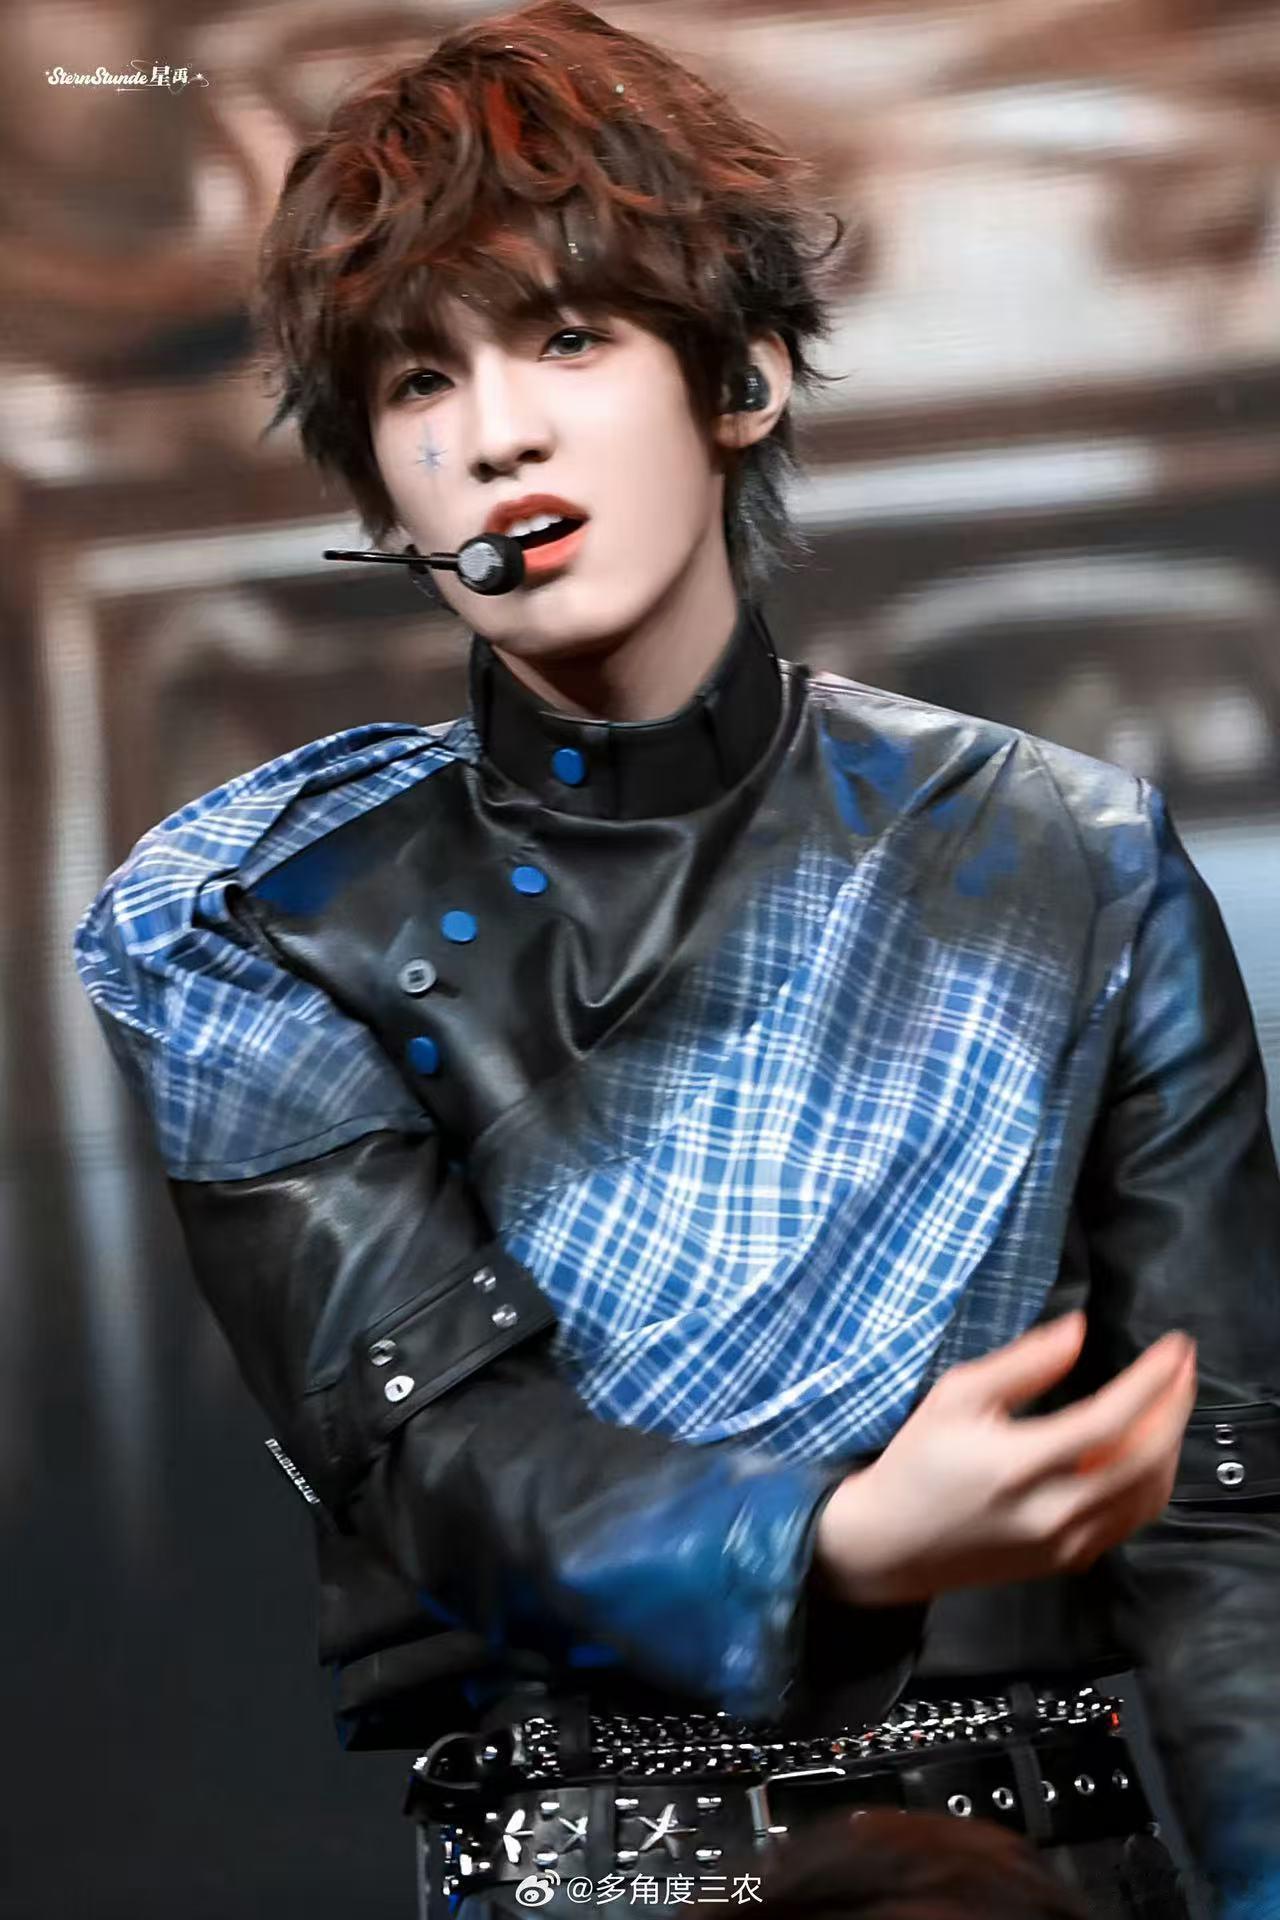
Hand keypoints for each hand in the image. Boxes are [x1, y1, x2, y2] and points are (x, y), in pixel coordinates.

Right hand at [814, 1312, 1196, 1606]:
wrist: (893, 1544)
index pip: (1109, 1421)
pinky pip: (1130, 1520)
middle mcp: (1051, 1512)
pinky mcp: (1069, 1560)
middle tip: (1184, 1368)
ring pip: (1146, 1495)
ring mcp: (1065, 1543)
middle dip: (1175, 1409)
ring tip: (1170, 1402)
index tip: (1174, 1348)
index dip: (1151, 1382)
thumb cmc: (918, 1461)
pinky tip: (1145, 1449)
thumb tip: (1078, 1331)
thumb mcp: (956, 1396)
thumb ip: (1022, 1364)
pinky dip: (1150, 1480)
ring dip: (1169, 1445)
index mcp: (1018, 1465)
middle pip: (1143, 1461)